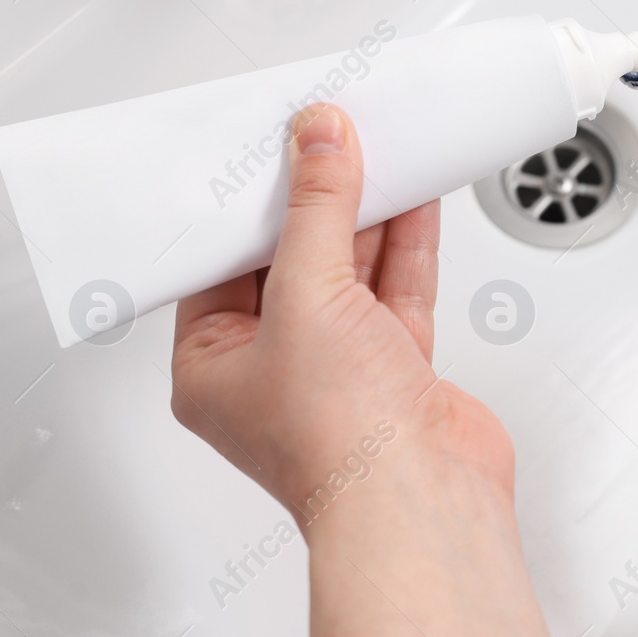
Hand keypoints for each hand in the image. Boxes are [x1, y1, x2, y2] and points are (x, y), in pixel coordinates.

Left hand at [171, 103, 549, 636]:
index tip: (274, 146)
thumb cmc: (339, 444)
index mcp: (214, 364)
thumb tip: (317, 145)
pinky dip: (407, 242)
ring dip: (367, 213)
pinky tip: (414, 199)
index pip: (223, 260)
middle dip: (316, 199)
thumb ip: (317, 212)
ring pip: (351, 269)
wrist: (423, 499)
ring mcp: (340, 367)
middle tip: (332, 137)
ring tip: (378, 151)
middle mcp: (275, 366)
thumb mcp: (308, 297)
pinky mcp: (397, 367)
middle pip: (292, 258)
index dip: (250, 201)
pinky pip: (396, 289)